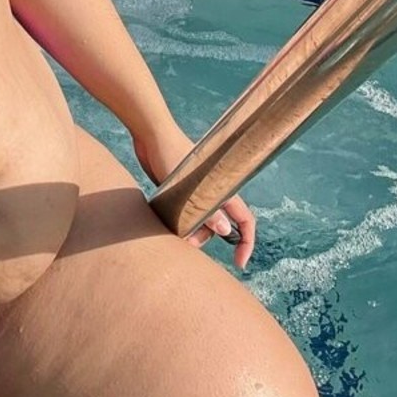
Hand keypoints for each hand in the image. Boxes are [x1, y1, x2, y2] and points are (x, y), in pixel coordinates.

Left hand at [132, 122, 255, 270]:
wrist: (150, 133)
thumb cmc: (171, 154)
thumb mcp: (189, 185)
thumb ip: (208, 209)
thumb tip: (226, 232)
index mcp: (223, 189)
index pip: (245, 221)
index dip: (247, 243)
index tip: (239, 262)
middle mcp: (212, 192)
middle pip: (219, 226)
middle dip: (206, 239)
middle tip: (187, 243)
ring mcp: (195, 191)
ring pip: (200, 221)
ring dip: (189, 231)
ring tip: (172, 231)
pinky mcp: (178, 189)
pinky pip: (184, 213)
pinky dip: (178, 222)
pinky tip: (165, 222)